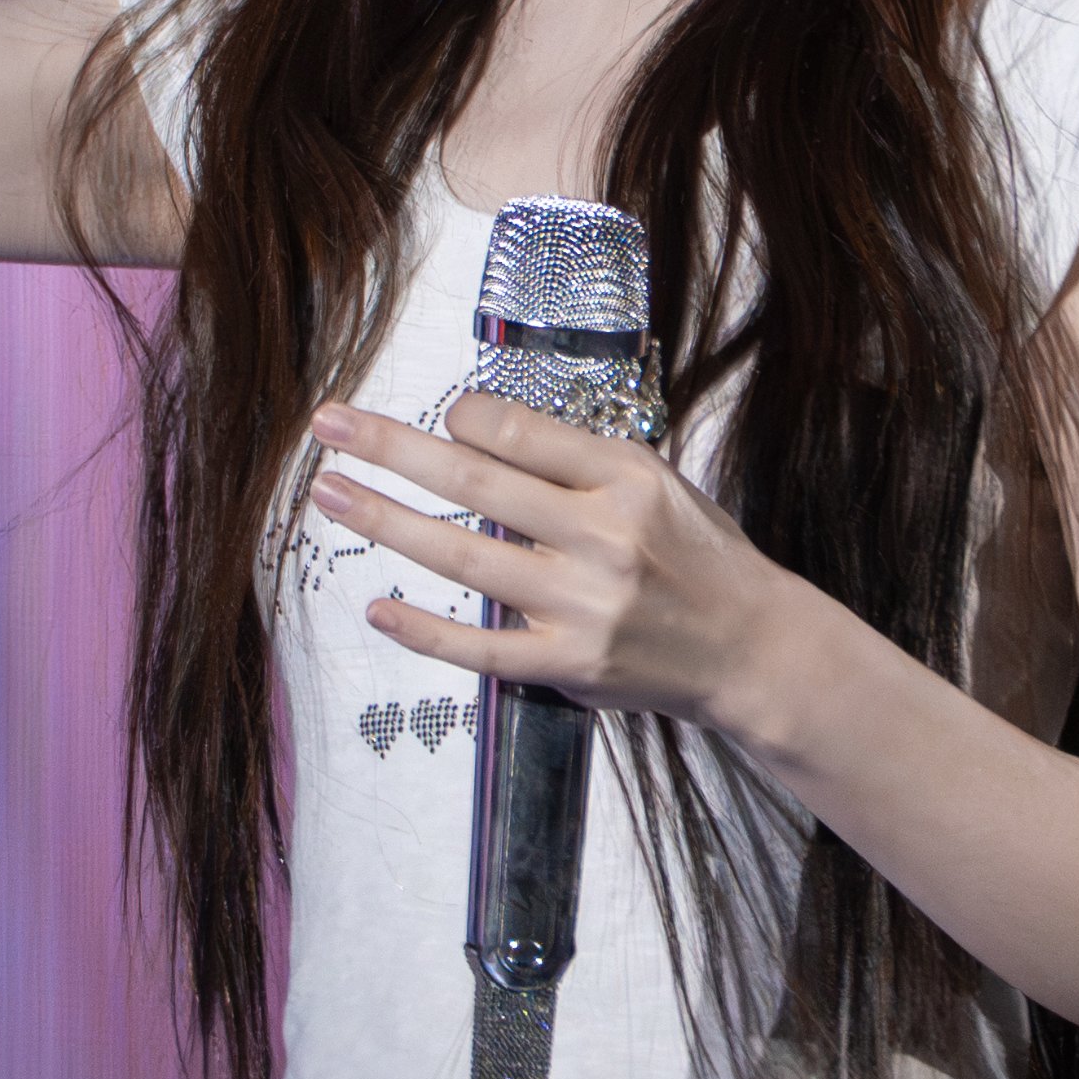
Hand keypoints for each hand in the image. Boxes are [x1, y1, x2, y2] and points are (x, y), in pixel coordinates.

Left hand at [306, 389, 791, 728]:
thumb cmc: (697, 557)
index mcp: (626, 479)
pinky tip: (377, 608)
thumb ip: (576, 463)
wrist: (750, 648)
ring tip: (330, 493)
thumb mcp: (656, 483)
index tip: (439, 414)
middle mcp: (602, 538)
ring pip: (464, 558)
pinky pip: (481, 648)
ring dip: (386, 521)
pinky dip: (425, 631)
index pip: (519, 433)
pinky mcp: (570, 664)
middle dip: (391, 448)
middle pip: (475, 483)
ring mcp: (582, 606)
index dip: (462, 416)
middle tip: (328, 425)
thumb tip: (479, 431)